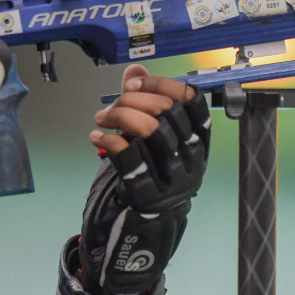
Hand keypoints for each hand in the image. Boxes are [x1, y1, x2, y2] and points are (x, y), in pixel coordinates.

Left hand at [78, 65, 210, 294]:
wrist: (148, 225)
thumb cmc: (151, 172)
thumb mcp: (151, 137)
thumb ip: (144, 102)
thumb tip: (136, 69)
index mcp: (199, 140)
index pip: (192, 101)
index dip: (163, 85)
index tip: (134, 82)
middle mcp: (192, 157)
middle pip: (166, 111)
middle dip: (132, 99)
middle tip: (110, 103)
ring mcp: (173, 176)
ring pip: (150, 130)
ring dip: (118, 117)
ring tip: (100, 118)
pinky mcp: (149, 192)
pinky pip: (129, 157)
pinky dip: (108, 142)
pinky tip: (96, 138)